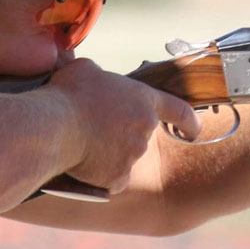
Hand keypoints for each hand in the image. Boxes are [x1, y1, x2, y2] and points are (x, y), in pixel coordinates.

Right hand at [49, 58, 200, 192]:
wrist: (55, 127)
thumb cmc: (70, 94)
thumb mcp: (86, 70)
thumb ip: (100, 75)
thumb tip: (93, 78)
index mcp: (144, 100)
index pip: (179, 111)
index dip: (188, 121)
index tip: (194, 130)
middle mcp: (144, 129)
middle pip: (139, 135)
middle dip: (121, 134)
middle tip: (94, 128)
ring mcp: (133, 155)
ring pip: (123, 157)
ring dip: (107, 153)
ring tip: (80, 143)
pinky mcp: (118, 178)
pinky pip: (111, 179)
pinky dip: (100, 175)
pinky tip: (83, 166)